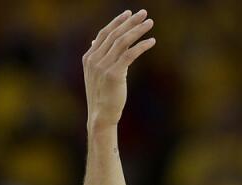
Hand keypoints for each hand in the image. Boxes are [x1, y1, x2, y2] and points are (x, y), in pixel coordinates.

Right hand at [83, 9, 155, 129]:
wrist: (101, 115)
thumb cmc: (103, 96)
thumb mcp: (97, 74)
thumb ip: (98, 57)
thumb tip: (96, 41)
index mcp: (89, 57)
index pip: (104, 33)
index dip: (117, 22)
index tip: (128, 13)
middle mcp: (94, 59)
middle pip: (114, 34)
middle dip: (130, 21)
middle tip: (144, 13)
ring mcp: (102, 66)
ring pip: (122, 41)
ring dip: (138, 30)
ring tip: (150, 23)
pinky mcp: (114, 74)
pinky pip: (129, 54)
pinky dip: (141, 46)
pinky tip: (152, 41)